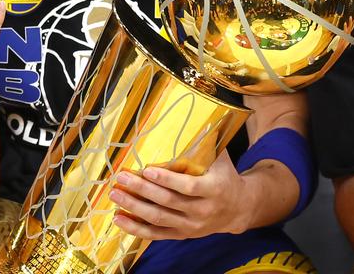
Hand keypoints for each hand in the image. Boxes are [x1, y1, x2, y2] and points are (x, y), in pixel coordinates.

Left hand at [109, 151, 250, 239]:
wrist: (239, 208)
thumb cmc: (225, 176)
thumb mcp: (221, 159)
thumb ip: (205, 143)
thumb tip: (187, 117)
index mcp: (213, 189)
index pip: (187, 186)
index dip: (166, 180)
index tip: (147, 170)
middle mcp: (202, 210)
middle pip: (168, 202)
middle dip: (142, 190)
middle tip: (122, 177)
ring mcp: (191, 226)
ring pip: (158, 219)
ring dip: (134, 208)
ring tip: (115, 195)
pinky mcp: (182, 235)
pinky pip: (156, 234)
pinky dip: (136, 229)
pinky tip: (118, 219)